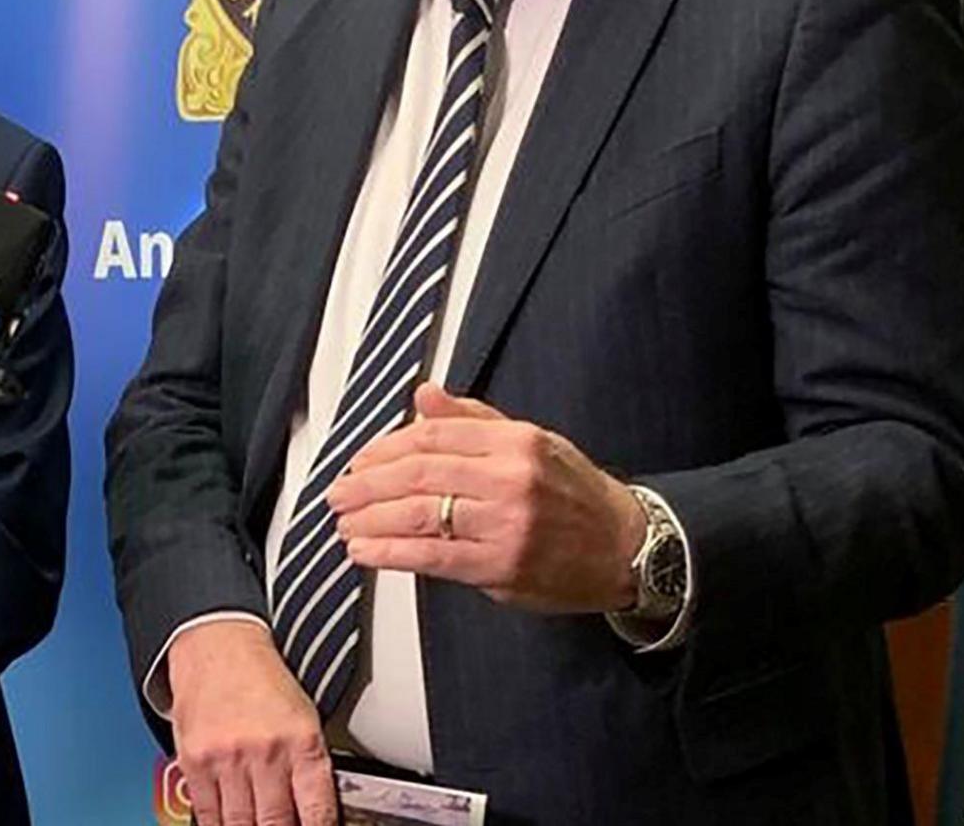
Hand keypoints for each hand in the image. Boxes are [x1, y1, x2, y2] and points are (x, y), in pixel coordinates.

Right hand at [165, 618, 338, 825]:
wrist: (218, 646)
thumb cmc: (263, 683)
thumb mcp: (303, 718)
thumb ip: (309, 769)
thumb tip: (313, 815)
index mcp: (302, 740)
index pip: (316, 811)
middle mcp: (265, 750)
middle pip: (276, 824)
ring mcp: (228, 758)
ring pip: (240, 825)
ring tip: (254, 823)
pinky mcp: (195, 762)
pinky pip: (208, 814)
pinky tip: (228, 823)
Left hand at [326, 383, 644, 614]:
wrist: (625, 547)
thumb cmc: (575, 495)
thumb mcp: (534, 442)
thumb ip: (474, 421)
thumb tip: (424, 397)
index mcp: (515, 442)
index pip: (433, 437)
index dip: (386, 448)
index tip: (359, 461)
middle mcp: (510, 479)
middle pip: (419, 473)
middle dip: (368, 484)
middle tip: (338, 493)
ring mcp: (505, 525)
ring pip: (419, 515)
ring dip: (371, 519)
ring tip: (344, 523)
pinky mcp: (501, 566)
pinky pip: (432, 558)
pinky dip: (390, 554)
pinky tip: (365, 552)